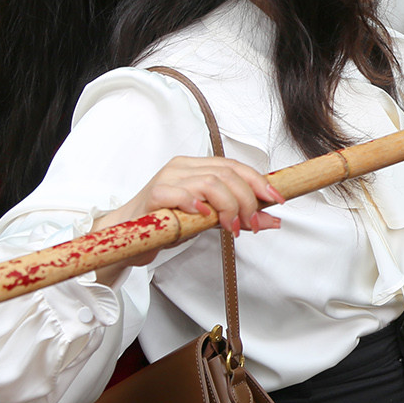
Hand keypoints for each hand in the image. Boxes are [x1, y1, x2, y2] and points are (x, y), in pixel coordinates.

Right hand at [92, 156, 282, 280]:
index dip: (259, 182)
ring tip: (232, 226)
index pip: (235, 166)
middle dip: (248, 199)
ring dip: (229, 206)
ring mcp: (168, 178)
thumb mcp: (209, 220)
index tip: (276, 200)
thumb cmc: (167, 223)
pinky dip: (197, 203)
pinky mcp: (154, 194)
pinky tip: (205, 216)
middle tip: (252, 223)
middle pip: (227, 174)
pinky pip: (179, 193)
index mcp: (197, 167)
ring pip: (210, 182)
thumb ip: (238, 217)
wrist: (127, 235)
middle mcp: (183, 167)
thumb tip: (273, 221)